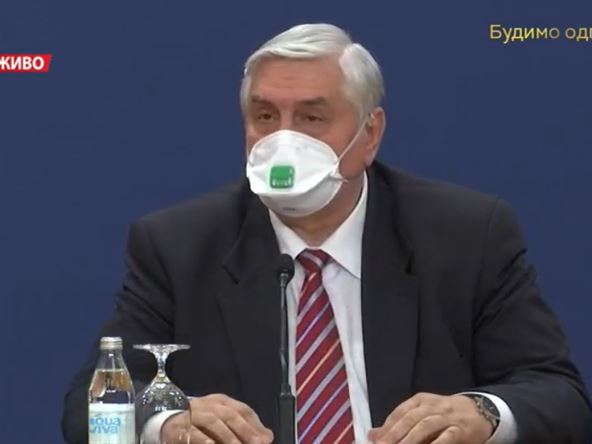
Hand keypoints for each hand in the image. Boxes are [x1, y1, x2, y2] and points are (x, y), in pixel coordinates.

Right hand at [161, 394, 273, 443]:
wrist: (166, 423)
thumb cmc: (201, 425)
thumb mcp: (223, 423)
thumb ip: (245, 428)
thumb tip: (268, 436)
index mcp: (220, 401)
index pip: (242, 409)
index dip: (255, 424)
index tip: (266, 439)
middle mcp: (207, 404)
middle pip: (229, 414)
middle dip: (244, 430)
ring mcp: (192, 415)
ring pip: (212, 422)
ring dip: (227, 436)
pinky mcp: (179, 429)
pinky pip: (193, 433)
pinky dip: (204, 440)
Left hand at [367, 393, 492, 443]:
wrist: (480, 410)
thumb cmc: (444, 414)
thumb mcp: (421, 413)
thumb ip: (398, 424)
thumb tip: (372, 435)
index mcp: (420, 400)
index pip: (400, 412)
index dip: (387, 427)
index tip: (377, 440)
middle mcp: (432, 406)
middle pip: (410, 419)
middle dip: (395, 434)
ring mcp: (447, 417)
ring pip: (426, 426)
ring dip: (411, 439)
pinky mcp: (461, 429)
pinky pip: (447, 437)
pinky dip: (437, 443)